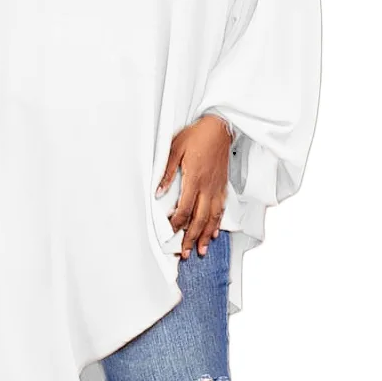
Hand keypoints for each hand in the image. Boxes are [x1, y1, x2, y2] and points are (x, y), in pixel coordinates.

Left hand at [156, 114, 232, 257]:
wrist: (220, 126)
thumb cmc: (196, 135)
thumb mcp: (174, 148)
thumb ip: (166, 172)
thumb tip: (158, 192)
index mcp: (194, 179)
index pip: (184, 209)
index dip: (176, 225)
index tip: (169, 234)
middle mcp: (207, 187)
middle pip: (199, 219)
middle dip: (191, 238)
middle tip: (185, 254)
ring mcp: (217, 187)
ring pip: (212, 217)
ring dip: (206, 235)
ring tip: (202, 250)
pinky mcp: (223, 185)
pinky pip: (221, 208)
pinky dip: (218, 223)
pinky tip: (215, 232)